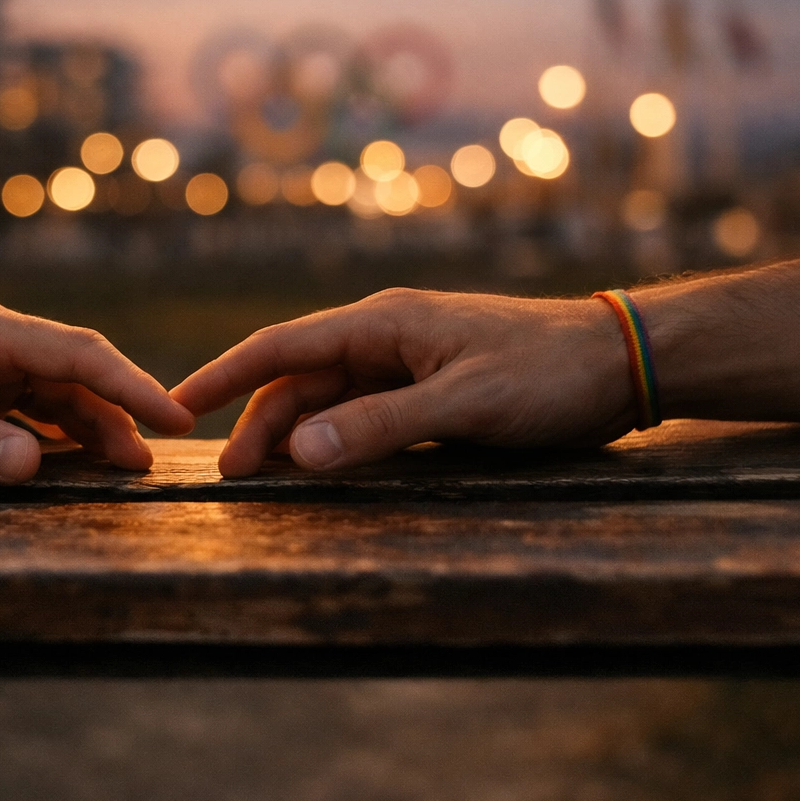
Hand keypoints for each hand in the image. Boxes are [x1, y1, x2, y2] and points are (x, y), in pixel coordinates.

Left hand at [0, 294, 193, 481]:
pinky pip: (18, 398)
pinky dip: (48, 425)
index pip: (74, 353)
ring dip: (87, 422)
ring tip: (122, 465)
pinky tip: (63, 455)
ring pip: (49, 385)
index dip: (131, 385)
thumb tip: (33, 464)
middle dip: (118, 412)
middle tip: (152, 463)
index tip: (176, 414)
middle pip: (71, 370)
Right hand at [172, 288, 637, 476]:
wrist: (620, 361)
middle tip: (230, 476)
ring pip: (331, 398)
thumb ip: (380, 425)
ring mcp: (408, 363)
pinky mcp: (431, 389)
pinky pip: (366, 413)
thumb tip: (299, 451)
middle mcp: (386, 337)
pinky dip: (337, 439)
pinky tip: (323, 465)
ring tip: (264, 477)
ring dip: (296, 433)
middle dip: (259, 421)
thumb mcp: (463, 403)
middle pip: (301, 379)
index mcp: (383, 324)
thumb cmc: (547, 372)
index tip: (179, 401)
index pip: (283, 346)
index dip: (226, 375)